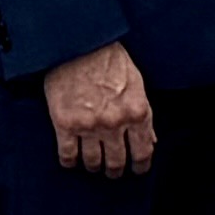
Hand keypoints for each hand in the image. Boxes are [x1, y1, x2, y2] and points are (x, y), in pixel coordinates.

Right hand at [43, 41, 157, 179]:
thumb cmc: (109, 60)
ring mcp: (89, 125)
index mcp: (137, 112)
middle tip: (113, 170)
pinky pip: (68, 156)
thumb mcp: (137, 85)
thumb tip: (149, 140)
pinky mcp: (65, 124)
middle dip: (115, 170)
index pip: (143, 153)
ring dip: (94, 166)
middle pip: (117, 163)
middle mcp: (115, 123)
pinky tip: (72, 159)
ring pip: (93, 163)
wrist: (79, 43)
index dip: (140, 167)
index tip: (137, 170)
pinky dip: (70, 162)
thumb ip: (143, 116)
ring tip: (93, 163)